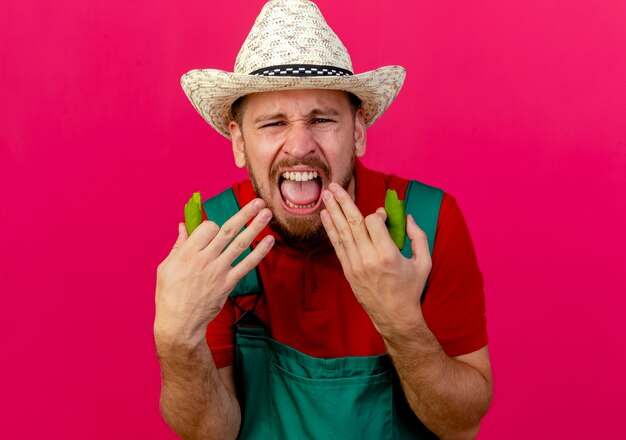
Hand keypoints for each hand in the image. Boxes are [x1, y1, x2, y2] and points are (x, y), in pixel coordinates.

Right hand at [154, 198, 273, 348]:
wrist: (180, 324)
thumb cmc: (169, 296)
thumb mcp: (165, 268)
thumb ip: (178, 246)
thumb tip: (182, 226)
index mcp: (187, 253)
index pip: (207, 228)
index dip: (214, 225)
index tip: (215, 230)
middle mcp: (204, 259)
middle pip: (227, 231)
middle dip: (244, 214)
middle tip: (258, 201)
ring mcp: (218, 271)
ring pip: (239, 244)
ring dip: (255, 227)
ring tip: (267, 214)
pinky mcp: (228, 283)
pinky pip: (247, 265)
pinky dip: (259, 252)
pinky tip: (269, 241)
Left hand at [320, 183, 430, 334]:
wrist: (394, 316)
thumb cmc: (411, 288)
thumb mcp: (424, 262)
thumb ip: (418, 236)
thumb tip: (408, 216)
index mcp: (388, 255)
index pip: (373, 223)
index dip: (376, 214)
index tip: (382, 216)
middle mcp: (368, 258)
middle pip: (353, 223)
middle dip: (343, 202)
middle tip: (334, 185)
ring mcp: (355, 265)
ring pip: (342, 232)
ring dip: (333, 211)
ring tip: (326, 194)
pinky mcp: (348, 270)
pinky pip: (337, 245)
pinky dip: (330, 229)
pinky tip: (325, 216)